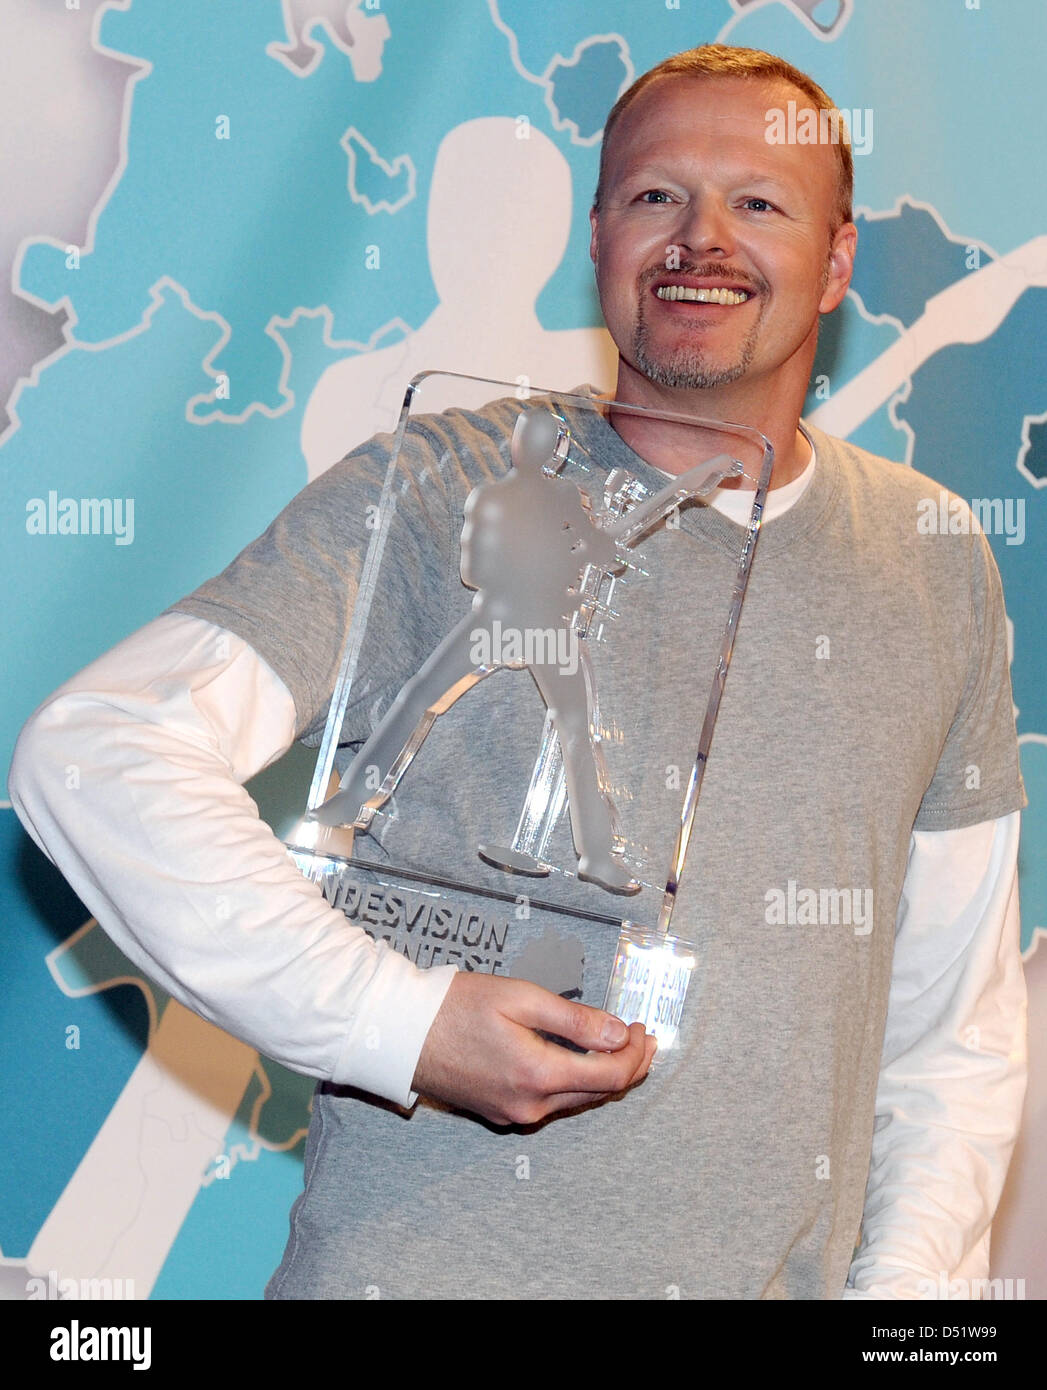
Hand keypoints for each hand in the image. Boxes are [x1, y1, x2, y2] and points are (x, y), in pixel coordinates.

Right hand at [411, 971, 655, 1125]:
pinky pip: (551, 1101)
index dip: (635, 1054)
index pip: (610, 1076)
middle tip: (642, 1037)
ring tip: (618, 1046)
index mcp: (538, 1075)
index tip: (644, 1028)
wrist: (400, 1033)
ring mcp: (514, 1113)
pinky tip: (578, 1060)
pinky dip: (574, 1082)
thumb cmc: (455, 1006)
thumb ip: (574, 1019)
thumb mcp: (520, 997)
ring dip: (603, 1075)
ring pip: (576, 1099)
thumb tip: (619, 1034)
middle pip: (598, 1093)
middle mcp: (530, 1105)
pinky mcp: (500, 1111)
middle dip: (628, 1065)